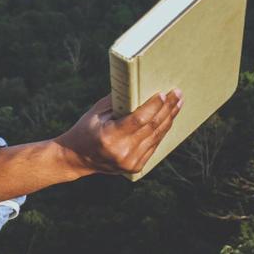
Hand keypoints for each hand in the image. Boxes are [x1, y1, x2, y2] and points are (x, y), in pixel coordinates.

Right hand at [54, 90, 183, 176]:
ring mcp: (130, 162)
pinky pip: (153, 145)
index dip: (154, 106)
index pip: (139, 120)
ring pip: (156, 136)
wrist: (76, 158)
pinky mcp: (135, 167)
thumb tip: (140, 87)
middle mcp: (122, 152)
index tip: (164, 93)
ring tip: (177, 104)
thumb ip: (118, 101)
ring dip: (169, 119)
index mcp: (110, 137)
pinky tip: (168, 119)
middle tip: (177, 94)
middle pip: (152, 127)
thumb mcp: (97, 113)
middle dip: (167, 109)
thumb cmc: (86, 129)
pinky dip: (161, 131)